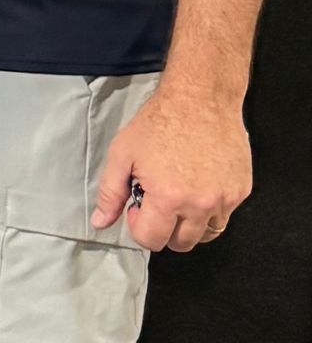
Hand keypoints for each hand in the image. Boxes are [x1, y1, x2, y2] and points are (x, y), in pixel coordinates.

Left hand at [90, 85, 251, 252]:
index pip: (152, 241)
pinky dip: (210, 208)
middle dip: (165, 229)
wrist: (200, 98)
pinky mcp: (241, 190)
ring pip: (206, 233)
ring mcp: (225, 198)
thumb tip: (100, 222)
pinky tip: (198, 183)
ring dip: (190, 222)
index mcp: (168, 198)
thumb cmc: (160, 122)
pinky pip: (224, 214)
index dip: (138, 226)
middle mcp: (200, 204)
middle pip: (181, 244)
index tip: (138, 206)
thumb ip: (110, 193)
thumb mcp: (122, 154)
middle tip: (158, 200)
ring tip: (179, 193)